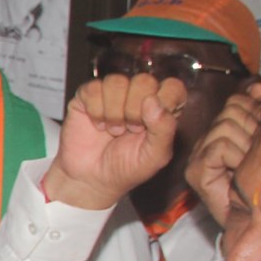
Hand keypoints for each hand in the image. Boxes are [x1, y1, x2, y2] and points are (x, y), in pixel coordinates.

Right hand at [43, 73, 187, 210]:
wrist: (92, 179)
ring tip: (114, 130)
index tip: (151, 126)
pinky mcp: (88, 95)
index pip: (172, 86)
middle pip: (144, 80)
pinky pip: (93, 89)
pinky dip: (95, 111)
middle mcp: (139, 95)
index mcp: (161, 107)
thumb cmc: (127, 168)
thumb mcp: (155, 156)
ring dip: (114, 112)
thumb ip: (164, 129)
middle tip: (130, 131)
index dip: (163, 103)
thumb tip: (153, 100)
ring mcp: (113, 93)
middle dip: (135, 111)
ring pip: (117, 82)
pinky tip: (98, 125)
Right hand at [185, 79, 260, 221]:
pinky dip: (237, 157)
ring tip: (254, 165)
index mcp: (223, 133)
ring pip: (226, 126)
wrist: (257, 230)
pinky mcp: (196, 172)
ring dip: (249, 145)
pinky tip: (245, 172)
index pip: (237, 101)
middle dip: (255, 128)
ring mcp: (199, 156)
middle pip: (233, 109)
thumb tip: (259, 86)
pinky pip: (220, 147)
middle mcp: (207, 142)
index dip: (258, 109)